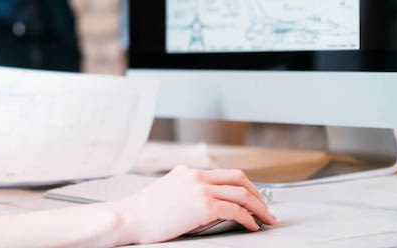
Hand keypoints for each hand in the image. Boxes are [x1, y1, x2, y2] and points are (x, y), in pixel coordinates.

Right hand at [112, 165, 276, 243]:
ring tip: (266, 219)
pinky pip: (236, 210)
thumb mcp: (168, 192)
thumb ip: (187, 190)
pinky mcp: (203, 205)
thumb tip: (207, 202)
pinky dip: (249, 218)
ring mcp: (200, 189)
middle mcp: (196, 175)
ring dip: (259, 207)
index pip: (225, 173)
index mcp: (188, 171)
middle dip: (257, 194)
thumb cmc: (144, 212)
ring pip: (242, 193)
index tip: (253, 197)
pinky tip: (252, 226)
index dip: (244, 185)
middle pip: (239, 178)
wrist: (130, 218)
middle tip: (266, 208)